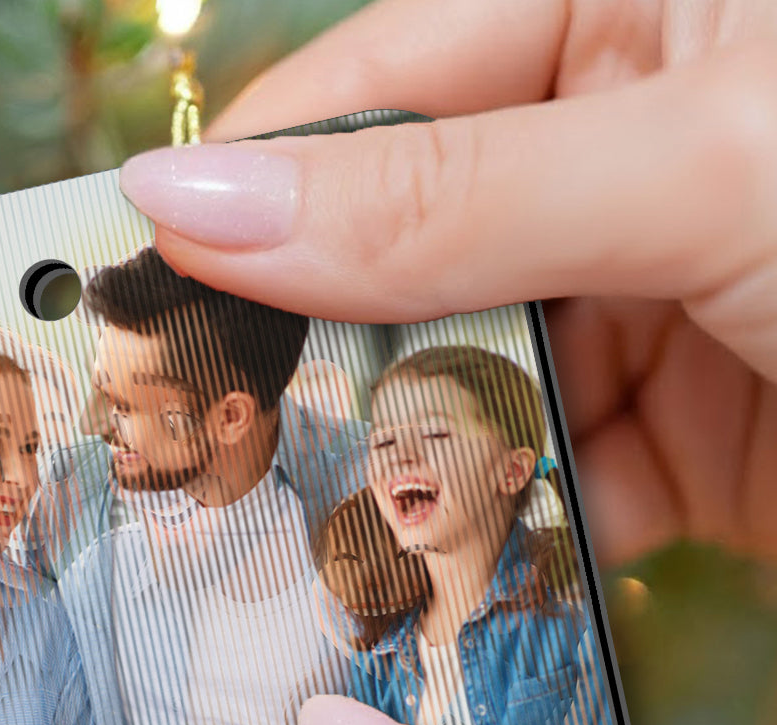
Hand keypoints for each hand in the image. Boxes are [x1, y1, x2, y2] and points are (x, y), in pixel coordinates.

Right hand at [114, 0, 776, 568]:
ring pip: (452, 378)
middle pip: (398, 248)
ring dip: (386, 452)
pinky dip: (479, 526)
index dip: (257, 178)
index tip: (141, 266)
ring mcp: (631, 301)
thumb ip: (444, 197)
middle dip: (309, 338)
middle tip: (191, 410)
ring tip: (286, 509)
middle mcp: (608, 153)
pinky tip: (422, 560)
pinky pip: (533, 475)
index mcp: (617, 17)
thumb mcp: (694, 167)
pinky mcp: (660, 430)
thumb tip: (195, 204)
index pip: (381, 83)